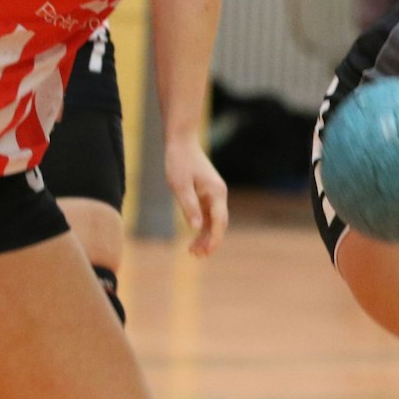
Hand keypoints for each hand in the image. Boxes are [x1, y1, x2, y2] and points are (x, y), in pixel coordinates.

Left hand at [163, 136, 229, 255]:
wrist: (181, 142)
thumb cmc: (179, 162)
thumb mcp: (180, 186)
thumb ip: (189, 207)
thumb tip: (195, 228)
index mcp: (216, 193)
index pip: (219, 221)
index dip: (214, 239)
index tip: (205, 253)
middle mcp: (219, 194)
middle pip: (219, 224)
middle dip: (210, 241)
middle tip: (195, 256)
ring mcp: (213, 194)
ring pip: (214, 221)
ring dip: (206, 236)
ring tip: (193, 251)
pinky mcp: (206, 193)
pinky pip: (208, 214)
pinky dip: (202, 227)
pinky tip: (193, 236)